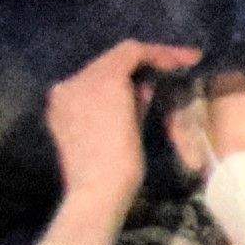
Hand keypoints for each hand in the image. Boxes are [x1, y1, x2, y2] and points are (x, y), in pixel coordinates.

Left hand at [40, 38, 195, 226]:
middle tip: (170, 69)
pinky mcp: (57, 111)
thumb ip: (140, 95)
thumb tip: (143, 84)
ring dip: (120, 76)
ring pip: (95, 73)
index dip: (161, 52)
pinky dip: (102, 91)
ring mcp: (62, 95)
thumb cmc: (125, 161)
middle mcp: (75, 80)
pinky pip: (82, 90)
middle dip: (140, 63)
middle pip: (111, 60)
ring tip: (145, 87)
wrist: (95, 192)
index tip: (188, 58)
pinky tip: (118, 103)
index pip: (130, 52)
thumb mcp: (139, 123)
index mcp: (100, 80)